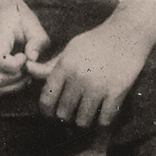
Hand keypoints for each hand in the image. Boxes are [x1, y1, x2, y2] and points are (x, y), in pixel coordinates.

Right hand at [0, 0, 49, 95]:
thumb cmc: (17, 18)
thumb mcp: (33, 24)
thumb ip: (37, 41)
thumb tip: (32, 59)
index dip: (14, 65)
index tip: (24, 56)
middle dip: (15, 79)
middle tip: (26, 68)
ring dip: (9, 87)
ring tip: (21, 74)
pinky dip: (1, 89)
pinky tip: (13, 78)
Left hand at [28, 16, 150, 127]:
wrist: (127, 33)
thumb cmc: (95, 42)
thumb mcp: (70, 49)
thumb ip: (50, 65)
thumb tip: (28, 70)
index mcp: (65, 66)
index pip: (46, 100)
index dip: (46, 112)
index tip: (51, 114)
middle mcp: (79, 78)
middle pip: (64, 114)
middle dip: (66, 117)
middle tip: (71, 114)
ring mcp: (98, 86)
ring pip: (83, 121)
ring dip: (83, 121)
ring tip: (86, 115)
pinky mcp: (117, 92)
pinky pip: (104, 121)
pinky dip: (102, 122)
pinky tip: (102, 114)